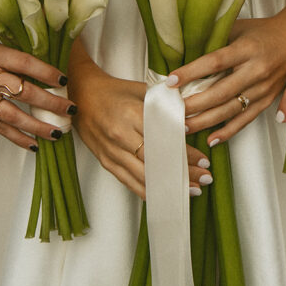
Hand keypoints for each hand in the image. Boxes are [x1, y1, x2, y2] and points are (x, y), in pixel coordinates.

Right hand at [0, 37, 73, 150]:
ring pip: (12, 115)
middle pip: (22, 91)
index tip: (64, 80)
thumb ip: (15, 57)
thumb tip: (47, 67)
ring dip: (37, 126)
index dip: (45, 72)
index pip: (24, 63)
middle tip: (70, 109)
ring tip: (57, 133)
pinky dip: (18, 138)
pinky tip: (35, 144)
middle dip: (50, 102)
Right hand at [68, 49, 211, 198]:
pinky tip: (164, 195)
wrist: (80, 95)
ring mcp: (112, 151)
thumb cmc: (113, 90)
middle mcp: (121, 135)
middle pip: (158, 161)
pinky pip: (129, 181)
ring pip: (145, 176)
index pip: (166, 139)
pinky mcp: (105, 161)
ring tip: (191, 191)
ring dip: (169, 186)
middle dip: (183, 173)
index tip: (204, 160)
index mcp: (132, 114)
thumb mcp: (141, 89)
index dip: (187, 153)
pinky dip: (148, 191)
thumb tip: (192, 116)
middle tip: (205, 179)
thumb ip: (166, 104)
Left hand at [170, 3, 285, 145]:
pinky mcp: (268, 101)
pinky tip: (211, 139)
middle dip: (194, 104)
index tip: (170, 81)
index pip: (215, 62)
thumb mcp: (238, 28)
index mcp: (247, 49)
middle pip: (221, 92)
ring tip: (184, 126)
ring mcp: (263, 89)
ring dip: (206, 121)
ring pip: (231, 110)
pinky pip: (245, 120)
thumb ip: (215, 40)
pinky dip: (228, 132)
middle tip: (172, 111)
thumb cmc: (262, 32)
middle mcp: (257, 70)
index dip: (191, 72)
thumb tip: (183, 53)